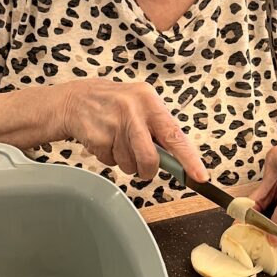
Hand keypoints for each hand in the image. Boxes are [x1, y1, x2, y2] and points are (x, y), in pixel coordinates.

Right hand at [60, 78, 207, 181]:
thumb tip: (177, 159)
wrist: (76, 100)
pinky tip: (105, 141)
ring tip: (118, 143)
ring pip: (130, 165)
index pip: (174, 135)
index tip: (200, 176)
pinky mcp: (98, 138)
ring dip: (126, 162)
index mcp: (150, 102)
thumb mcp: (141, 105)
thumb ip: (159, 129)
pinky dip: (110, 158)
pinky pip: (111, 162)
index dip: (189, 159)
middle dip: (147, 169)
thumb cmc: (116, 105)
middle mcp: (133, 111)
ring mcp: (114, 124)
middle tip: (143, 166)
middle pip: (150, 158)